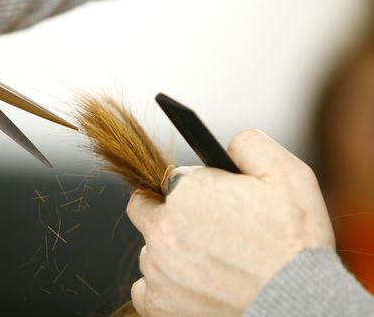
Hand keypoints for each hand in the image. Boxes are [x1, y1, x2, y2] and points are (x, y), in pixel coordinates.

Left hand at [127, 130, 334, 315]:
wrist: (299, 307)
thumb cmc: (294, 245)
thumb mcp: (287, 174)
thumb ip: (248, 145)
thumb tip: (226, 145)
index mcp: (184, 192)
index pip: (168, 180)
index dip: (190, 190)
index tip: (206, 202)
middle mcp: (161, 230)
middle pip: (147, 211)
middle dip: (169, 216)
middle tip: (203, 231)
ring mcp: (156, 270)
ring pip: (150, 251)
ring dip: (170, 253)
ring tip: (210, 264)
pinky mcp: (157, 305)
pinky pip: (146, 288)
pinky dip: (165, 287)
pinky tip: (196, 286)